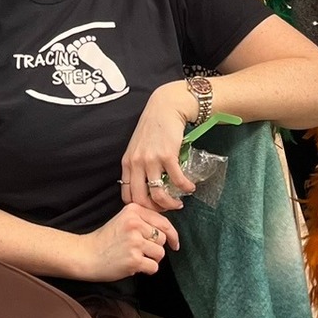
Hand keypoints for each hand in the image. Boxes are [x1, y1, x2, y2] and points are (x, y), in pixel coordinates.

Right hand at [77, 205, 179, 280]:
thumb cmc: (106, 239)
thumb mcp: (123, 220)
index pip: (163, 222)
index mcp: (133, 210)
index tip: (174, 243)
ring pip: (160, 253)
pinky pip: (154, 267)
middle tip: (140, 251)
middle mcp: (135, 223)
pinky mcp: (134, 259)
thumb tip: (170, 233)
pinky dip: (147, 269)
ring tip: (136, 257)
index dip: (172, 235)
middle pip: (162, 239)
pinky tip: (134, 266)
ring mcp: (134, 241)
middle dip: (155, 248)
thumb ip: (144, 221)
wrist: (86, 254)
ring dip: (151, 259)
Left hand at [121, 83, 195, 214]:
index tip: (153, 207)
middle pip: (141, 200)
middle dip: (155, 210)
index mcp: (127, 163)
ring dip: (171, 204)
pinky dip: (185, 188)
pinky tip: (190, 187)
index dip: (140, 207)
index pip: (127, 196)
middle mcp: (136, 164)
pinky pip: (177, 180)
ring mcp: (151, 160)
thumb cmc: (152, 127)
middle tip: (167, 209)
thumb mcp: (137, 147)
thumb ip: (137, 165)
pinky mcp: (167, 156)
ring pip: (158, 195)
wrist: (165, 108)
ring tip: (179, 203)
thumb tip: (145, 186)